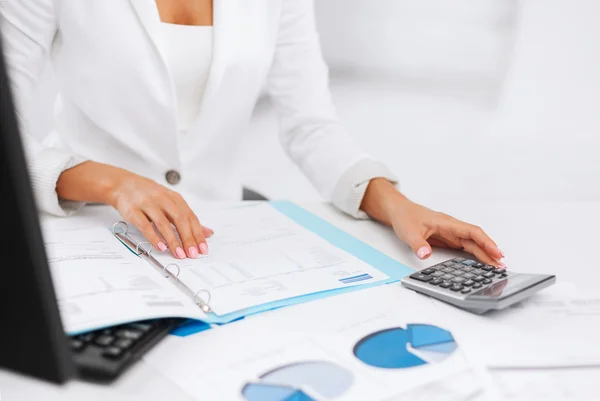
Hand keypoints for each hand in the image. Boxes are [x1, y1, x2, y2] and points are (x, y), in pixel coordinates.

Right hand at [56, 162, 212, 258]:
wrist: (123, 185)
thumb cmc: (150, 195)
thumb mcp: (171, 203)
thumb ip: (188, 218)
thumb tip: (207, 233)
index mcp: (175, 199)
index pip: (191, 217)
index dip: (198, 234)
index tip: (203, 248)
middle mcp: (163, 200)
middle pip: (179, 219)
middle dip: (187, 238)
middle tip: (192, 254)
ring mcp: (148, 204)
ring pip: (163, 223)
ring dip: (172, 240)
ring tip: (179, 254)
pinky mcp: (134, 211)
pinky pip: (145, 225)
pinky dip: (153, 237)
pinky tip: (160, 247)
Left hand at [361, 178, 504, 266]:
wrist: (398, 211)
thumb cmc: (405, 217)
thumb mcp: (409, 232)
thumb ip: (418, 244)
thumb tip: (425, 255)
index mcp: (447, 223)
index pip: (472, 232)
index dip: (486, 242)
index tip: (496, 253)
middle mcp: (452, 227)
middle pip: (476, 239)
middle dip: (489, 252)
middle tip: (501, 266)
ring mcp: (450, 233)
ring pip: (472, 243)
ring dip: (484, 254)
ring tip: (495, 267)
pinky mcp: (447, 238)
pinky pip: (464, 246)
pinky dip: (474, 254)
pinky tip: (481, 262)